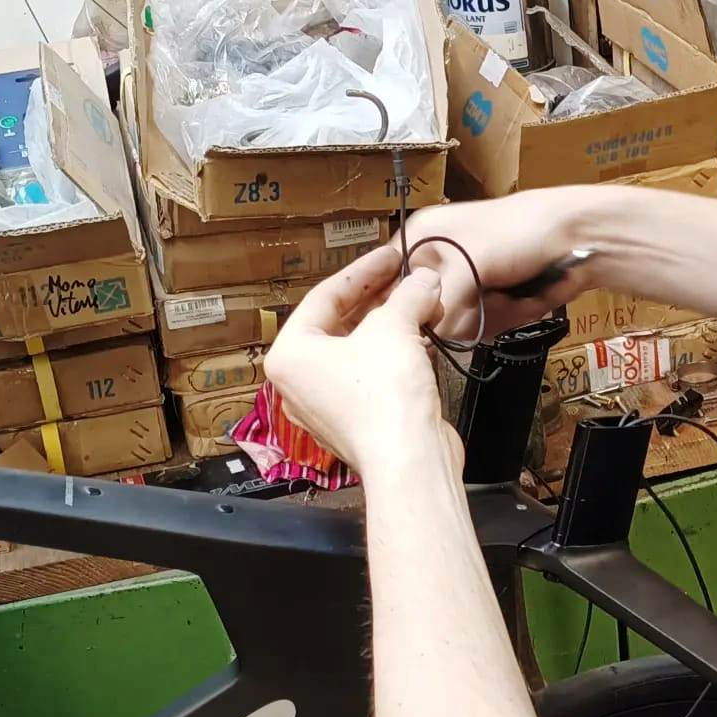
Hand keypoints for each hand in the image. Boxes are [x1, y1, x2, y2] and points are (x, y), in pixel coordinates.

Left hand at [264, 243, 457, 477]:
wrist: (409, 460)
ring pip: (361, 349)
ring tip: (425, 303)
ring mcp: (329, 404)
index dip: (364, 270)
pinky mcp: (358, 421)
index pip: (325, 296)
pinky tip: (426, 337)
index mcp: (290, 355)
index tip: (392, 256)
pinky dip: (397, 353)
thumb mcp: (395, 327)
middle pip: (342, 323)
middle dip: (382, 297)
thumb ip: (408, 294)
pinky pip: (374, 375)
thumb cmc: (384, 395)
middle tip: (408, 275)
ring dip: (394, 324)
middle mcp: (301, 381)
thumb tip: (425, 279)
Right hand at [404, 186, 605, 339]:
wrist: (580, 235)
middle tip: (495, 294)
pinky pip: (490, 325)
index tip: (437, 316)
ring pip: (464, 324)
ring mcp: (470, 280)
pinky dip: (514, 315)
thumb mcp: (471, 263)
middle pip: (434, 313)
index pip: (395, 285)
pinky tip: (528, 297)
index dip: (416, 306)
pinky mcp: (495, 297)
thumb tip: (428, 336)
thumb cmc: (524, 230)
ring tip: (517, 292)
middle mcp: (442, 260)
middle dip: (471, 312)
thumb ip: (441, 303)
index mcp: (423, 238)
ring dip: (498, 314)